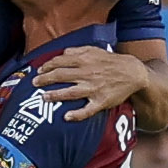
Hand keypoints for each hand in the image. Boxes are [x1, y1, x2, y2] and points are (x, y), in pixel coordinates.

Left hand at [32, 46, 148, 120]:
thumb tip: (63, 53)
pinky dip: (77, 114)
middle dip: (45, 79)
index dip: (47, 66)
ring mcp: (93, 89)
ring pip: (70, 93)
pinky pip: (87, 110)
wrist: (133, 73)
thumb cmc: (112, 62)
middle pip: (60, 76)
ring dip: (55, 95)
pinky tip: (66, 117)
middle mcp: (86, 74)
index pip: (60, 62)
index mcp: (84, 60)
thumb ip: (78, 51)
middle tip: (34, 83)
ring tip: (44, 97)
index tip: (39, 70)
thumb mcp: (95, 50)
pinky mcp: (101, 101)